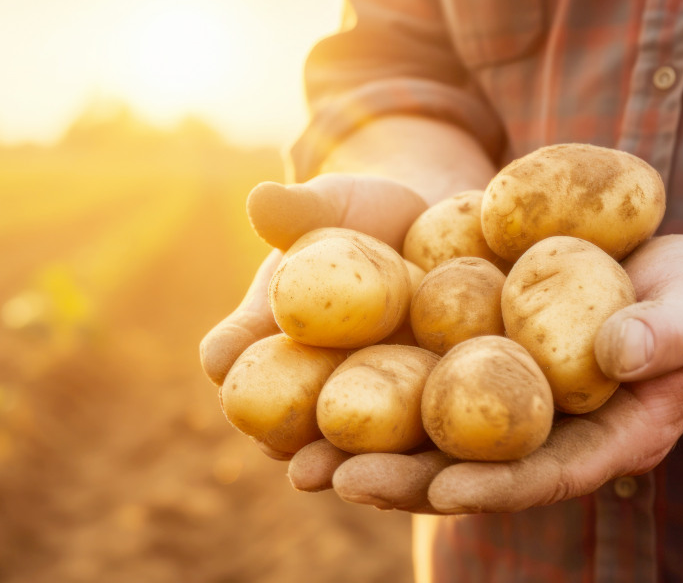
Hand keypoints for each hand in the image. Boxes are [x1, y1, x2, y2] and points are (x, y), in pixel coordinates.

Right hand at [198, 173, 430, 457]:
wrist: (429, 224)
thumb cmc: (358, 215)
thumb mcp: (328, 208)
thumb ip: (297, 213)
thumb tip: (259, 198)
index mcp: (272, 347)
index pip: (243, 369)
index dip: (237, 378)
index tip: (232, 386)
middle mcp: (317, 390)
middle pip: (300, 432)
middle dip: (303, 453)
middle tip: (302, 469)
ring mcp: (378, 408)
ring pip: (366, 452)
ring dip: (364, 475)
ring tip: (362, 485)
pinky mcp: (439, 412)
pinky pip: (437, 444)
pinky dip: (438, 461)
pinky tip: (450, 474)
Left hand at [290, 234, 682, 513]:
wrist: (668, 277)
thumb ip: (667, 335)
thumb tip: (617, 351)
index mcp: (600, 443)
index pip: (541, 476)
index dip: (492, 486)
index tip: (440, 488)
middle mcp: (538, 436)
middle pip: (463, 468)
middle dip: (397, 480)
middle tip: (329, 479)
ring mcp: (501, 405)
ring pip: (428, 438)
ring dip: (364, 449)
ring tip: (296, 456)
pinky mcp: (475, 366)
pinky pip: (420, 387)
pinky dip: (372, 394)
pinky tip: (315, 391)